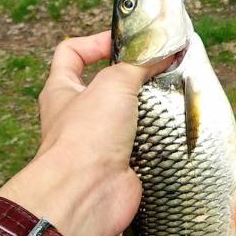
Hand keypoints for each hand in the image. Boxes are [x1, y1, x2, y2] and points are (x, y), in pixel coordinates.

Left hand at [0, 31, 168, 235]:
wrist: (87, 193)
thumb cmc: (85, 136)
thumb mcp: (112, 84)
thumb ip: (137, 65)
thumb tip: (161, 52)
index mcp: (62, 90)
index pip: (72, 53)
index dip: (97, 42)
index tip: (128, 42)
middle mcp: (77, 116)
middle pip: (105, 85)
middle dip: (133, 78)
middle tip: (158, 70)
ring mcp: (98, 143)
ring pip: (128, 116)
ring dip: (148, 108)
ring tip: (171, 96)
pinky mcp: (120, 165)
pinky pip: (142, 145)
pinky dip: (156, 138)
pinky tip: (173, 128)